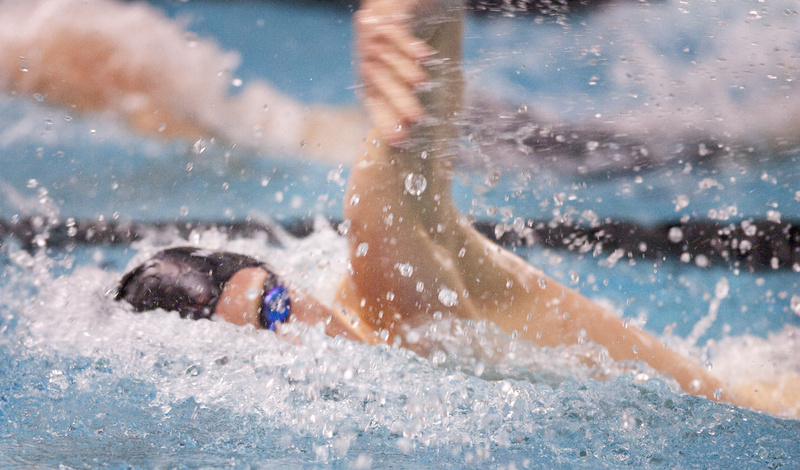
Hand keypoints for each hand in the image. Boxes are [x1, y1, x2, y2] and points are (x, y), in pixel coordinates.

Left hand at [354, 0, 435, 144]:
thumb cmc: (403, 38)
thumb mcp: (403, 69)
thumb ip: (405, 94)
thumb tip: (410, 132)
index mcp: (370, 73)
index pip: (374, 100)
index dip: (385, 120)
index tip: (400, 140)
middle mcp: (367, 55)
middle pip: (379, 80)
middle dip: (397, 99)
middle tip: (416, 118)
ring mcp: (373, 32)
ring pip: (385, 53)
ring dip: (402, 69)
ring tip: (422, 83)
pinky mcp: (386, 10)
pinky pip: (394, 27)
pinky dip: (407, 43)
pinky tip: (424, 56)